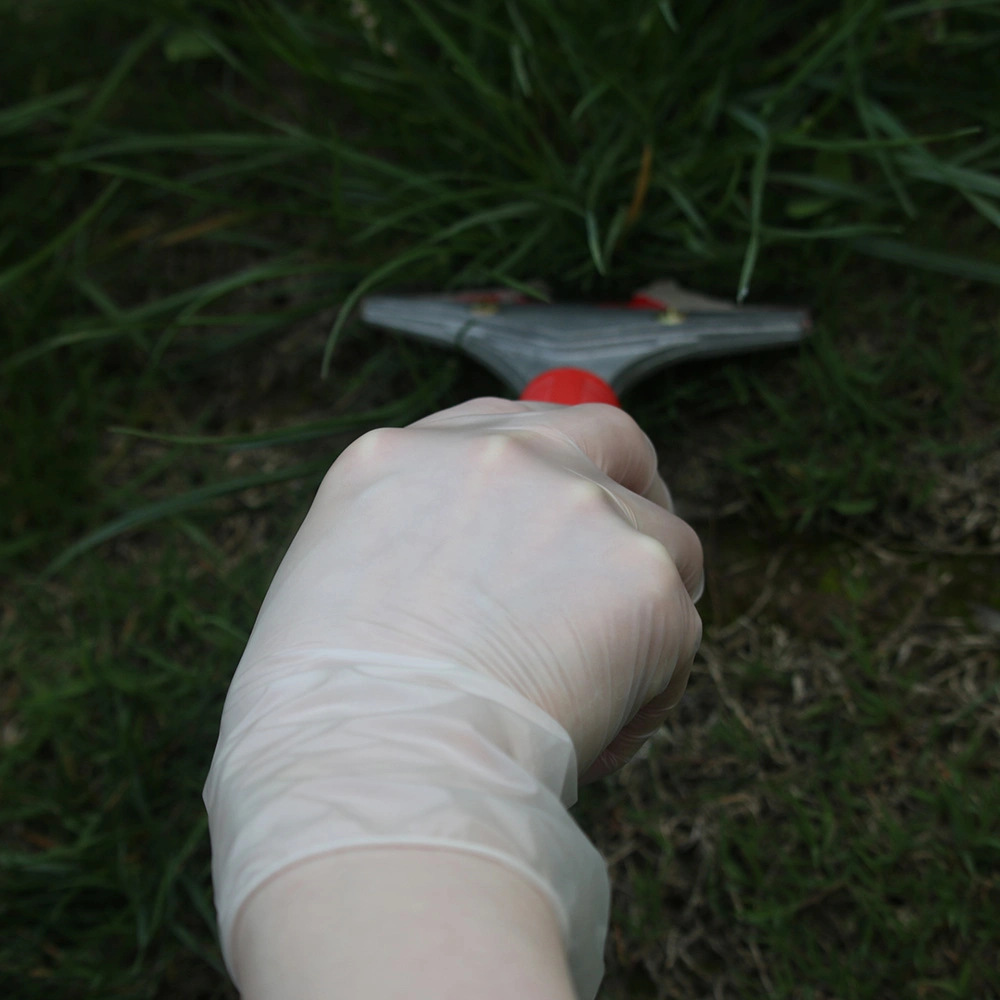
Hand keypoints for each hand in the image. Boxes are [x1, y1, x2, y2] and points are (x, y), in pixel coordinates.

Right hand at [240, 397, 703, 782]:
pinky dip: (650, 686)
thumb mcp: (332, 583)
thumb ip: (411, 544)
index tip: (556, 519)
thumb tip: (478, 572)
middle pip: (609, 437)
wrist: (374, 766)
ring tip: (589, 695)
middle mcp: (501, 457)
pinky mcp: (645, 575)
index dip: (544, 472)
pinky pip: (677, 632)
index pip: (506, 431)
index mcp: (408, 456)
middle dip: (633, 487)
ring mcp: (578, 505)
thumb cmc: (326, 713)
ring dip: (640, 607)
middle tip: (629, 562)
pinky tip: (593, 735)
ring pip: (660, 541)